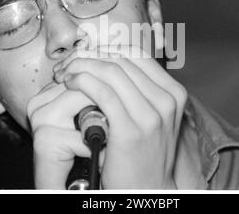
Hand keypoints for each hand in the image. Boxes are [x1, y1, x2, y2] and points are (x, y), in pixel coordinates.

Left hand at [28, 45, 187, 188]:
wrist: (148, 189)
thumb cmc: (143, 152)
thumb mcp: (152, 115)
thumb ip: (139, 89)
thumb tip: (109, 61)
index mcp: (173, 92)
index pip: (136, 54)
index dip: (106, 49)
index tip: (85, 55)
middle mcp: (167, 100)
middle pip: (122, 60)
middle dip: (89, 56)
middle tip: (68, 62)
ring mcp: (151, 115)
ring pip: (111, 72)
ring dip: (82, 66)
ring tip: (65, 72)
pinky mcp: (130, 130)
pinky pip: (103, 93)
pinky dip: (82, 81)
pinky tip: (70, 82)